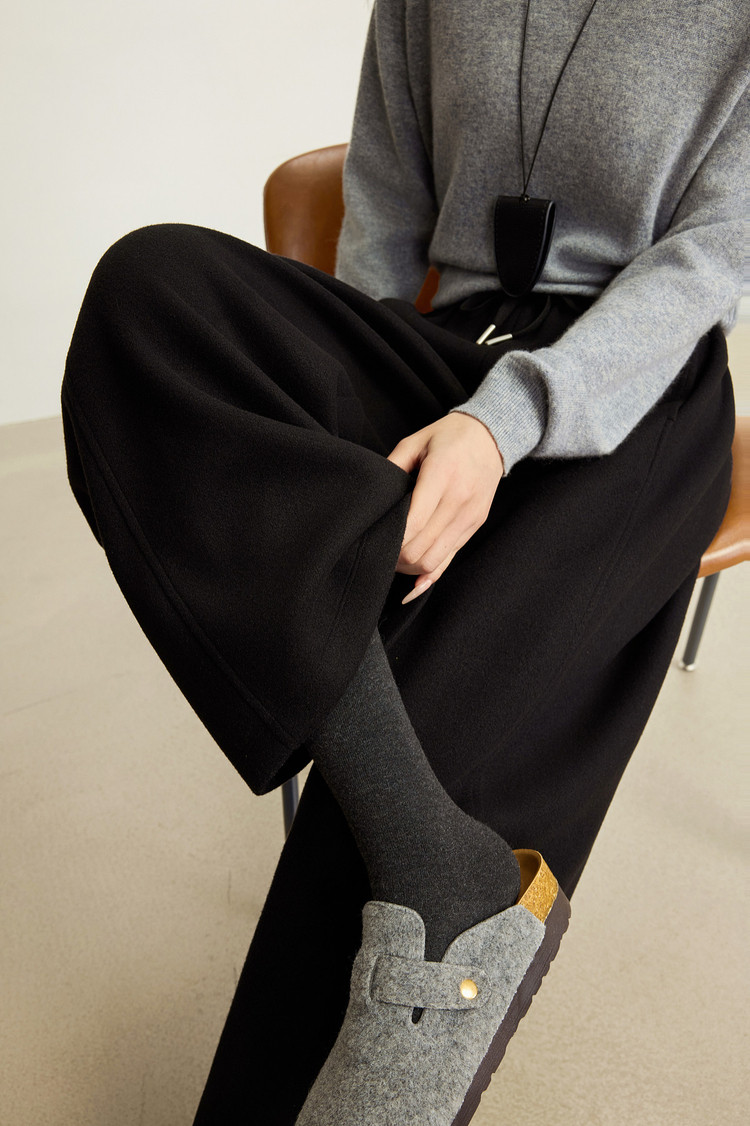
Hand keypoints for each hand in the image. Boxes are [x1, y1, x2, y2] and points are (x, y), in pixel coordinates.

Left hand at [386, 412, 503, 602]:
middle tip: (379, 554)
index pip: (414, 523)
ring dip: (411, 568)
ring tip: (395, 561)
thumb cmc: (447, 437)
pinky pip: (450, 559)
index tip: (376, 542)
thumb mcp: (414, 442)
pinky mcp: (475, 525)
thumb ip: (391, 466)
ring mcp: (470, 516)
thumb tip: (371, 497)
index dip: (392, 541)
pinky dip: (430, 574)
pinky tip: (413, 584)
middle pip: (422, 548)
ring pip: (435, 560)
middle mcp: (459, 499)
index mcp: (442, 474)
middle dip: (396, 558)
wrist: (490, 436)